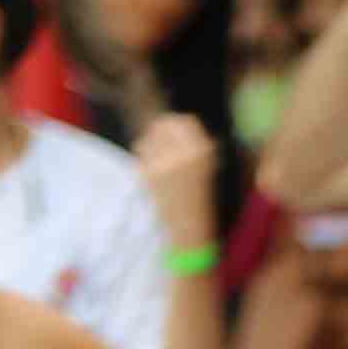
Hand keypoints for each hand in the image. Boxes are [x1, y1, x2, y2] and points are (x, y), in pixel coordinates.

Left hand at [133, 113, 216, 236]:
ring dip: (150, 144)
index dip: (178, 125)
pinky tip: (152, 172)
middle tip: (161, 147)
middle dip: (160, 132)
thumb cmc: (199, 198)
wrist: (188, 228)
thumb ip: (194, 142)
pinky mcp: (148, 172)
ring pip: (148, 137)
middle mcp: (184, 152)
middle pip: (164, 124)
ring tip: (158, 162)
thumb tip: (175, 120)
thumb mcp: (207, 166)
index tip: (174, 134)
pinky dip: (143, 158)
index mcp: (203, 150)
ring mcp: (164, 162)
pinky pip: (140, 152)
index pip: (186, 120)